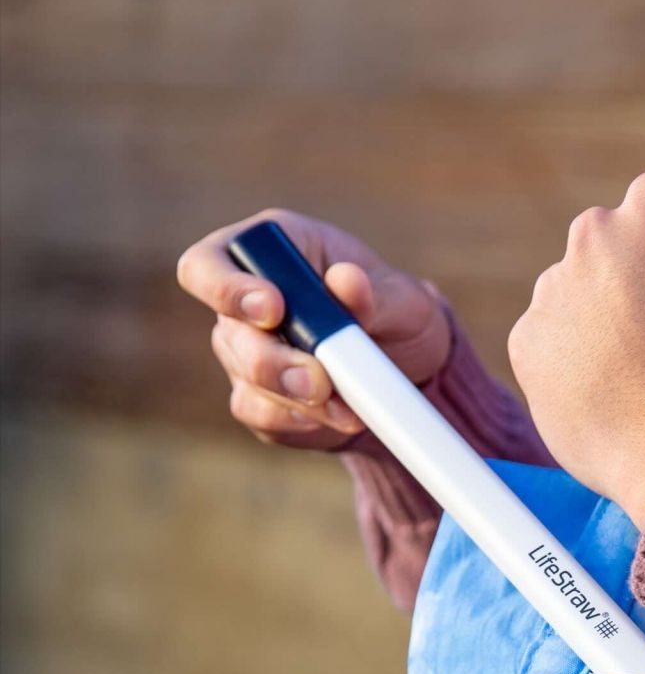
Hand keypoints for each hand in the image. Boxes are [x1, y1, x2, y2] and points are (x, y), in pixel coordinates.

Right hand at [176, 208, 450, 450]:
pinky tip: (338, 418)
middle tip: (319, 382)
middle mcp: (244, 302)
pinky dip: (301, 422)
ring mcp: (245, 353)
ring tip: (348, 407)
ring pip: (247, 381)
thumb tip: (346, 280)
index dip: (226, 288)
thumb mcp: (402, 298)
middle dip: (273, 363)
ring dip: (297, 398)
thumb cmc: (397, 313)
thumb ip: (373, 292)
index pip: (207, 264)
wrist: (408, 368)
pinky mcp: (259, 398)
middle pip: (229, 335)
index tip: (273, 309)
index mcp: (270, 250)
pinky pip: (262, 416)